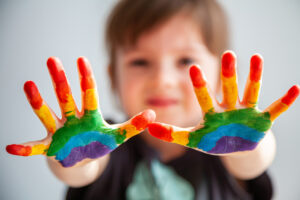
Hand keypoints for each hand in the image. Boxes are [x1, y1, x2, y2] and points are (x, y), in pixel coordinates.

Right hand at [6, 57, 154, 166]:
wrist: (84, 157)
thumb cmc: (99, 143)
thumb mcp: (118, 135)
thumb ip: (134, 125)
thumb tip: (153, 114)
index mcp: (90, 116)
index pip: (88, 94)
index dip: (86, 78)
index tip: (82, 59)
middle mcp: (73, 119)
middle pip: (66, 97)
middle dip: (60, 80)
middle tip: (52, 60)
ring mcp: (61, 131)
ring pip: (48, 113)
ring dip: (38, 101)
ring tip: (28, 84)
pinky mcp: (52, 145)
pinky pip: (36, 147)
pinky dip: (25, 149)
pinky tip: (10, 148)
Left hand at [148, 51, 298, 154]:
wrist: (235, 148)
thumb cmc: (213, 141)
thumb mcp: (193, 139)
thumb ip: (172, 134)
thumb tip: (148, 126)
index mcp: (213, 113)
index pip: (205, 96)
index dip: (200, 84)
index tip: (193, 66)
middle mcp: (229, 109)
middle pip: (228, 89)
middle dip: (228, 73)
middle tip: (228, 53)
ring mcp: (246, 113)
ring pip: (250, 92)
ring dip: (254, 76)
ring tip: (257, 57)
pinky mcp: (261, 121)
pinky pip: (274, 110)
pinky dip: (284, 101)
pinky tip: (295, 89)